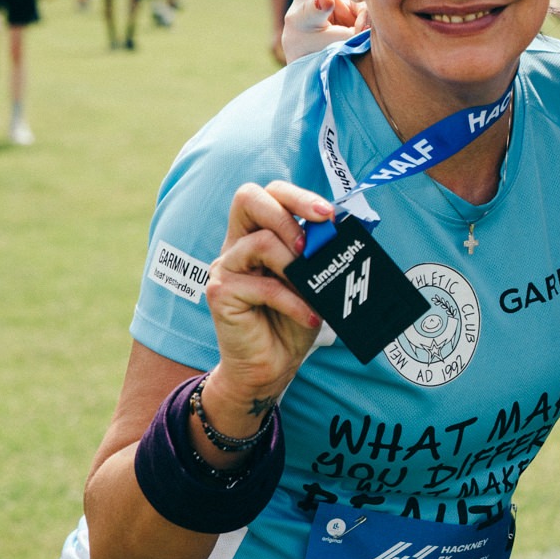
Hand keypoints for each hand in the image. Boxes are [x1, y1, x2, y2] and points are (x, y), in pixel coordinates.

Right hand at [203, 180, 332, 417]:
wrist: (271, 365)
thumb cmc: (293, 318)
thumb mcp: (313, 279)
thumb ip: (318, 253)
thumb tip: (339, 228)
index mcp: (257, 232)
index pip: (269, 193)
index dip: (297, 196)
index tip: (327, 215)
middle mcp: (236, 244)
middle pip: (247, 198)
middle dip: (287, 214)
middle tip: (311, 245)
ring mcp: (225, 267)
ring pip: (259, 242)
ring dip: (294, 265)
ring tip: (313, 288)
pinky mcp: (220, 293)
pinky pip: (262, 286)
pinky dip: (293, 301)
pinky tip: (309, 315)